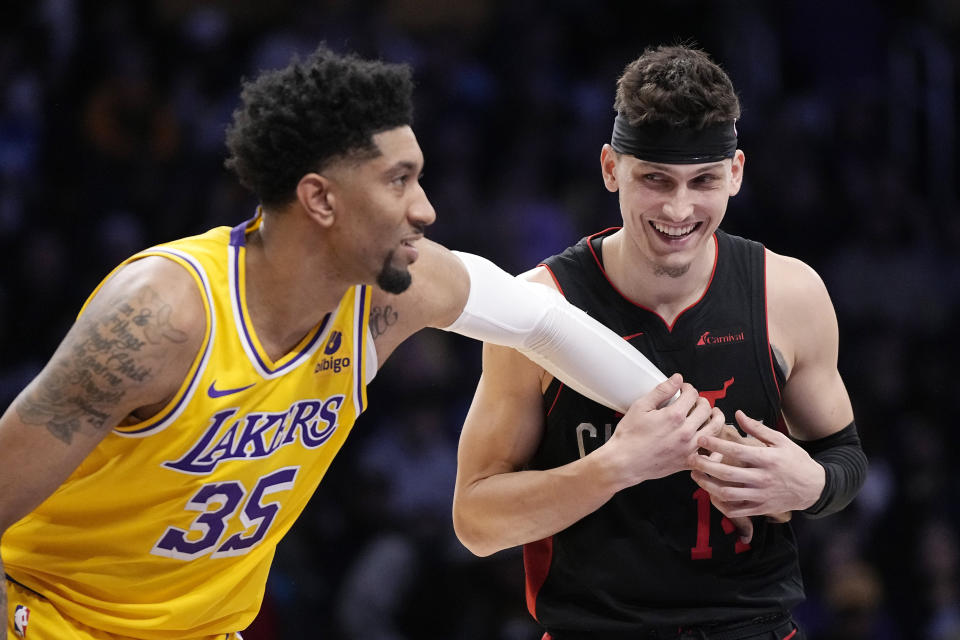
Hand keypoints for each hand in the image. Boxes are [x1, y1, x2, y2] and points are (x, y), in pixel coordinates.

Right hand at [602, 374, 724, 490]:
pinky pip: (710, 454)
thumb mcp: (640, 407)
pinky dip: (714, 445)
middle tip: (695, 400)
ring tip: (711, 413)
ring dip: (715, 417)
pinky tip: (710, 439)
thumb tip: (676, 379)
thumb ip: (661, 391)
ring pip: (715, 428)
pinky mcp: (688, 461)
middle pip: (706, 408)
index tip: (684, 388)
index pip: (692, 394)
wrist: (624, 462)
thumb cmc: (629, 437)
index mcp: (674, 416)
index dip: (689, 387)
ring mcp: (689, 448)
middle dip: (701, 400)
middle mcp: (685, 432)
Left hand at [690, 410, 824, 519]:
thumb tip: (738, 413)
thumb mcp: (780, 441)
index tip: (701, 439)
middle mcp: (762, 478)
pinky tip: (710, 494)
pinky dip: (721, 504)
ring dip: (708, 485)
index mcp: (767, 459)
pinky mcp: (760, 508)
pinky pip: (736, 510)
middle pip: (727, 473)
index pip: (737, 451)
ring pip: (728, 493)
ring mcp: (761, 495)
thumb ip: (757, 428)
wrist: (814, 487)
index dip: (717, 445)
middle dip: (705, 466)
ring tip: (695, 476)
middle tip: (691, 459)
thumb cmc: (796, 460)